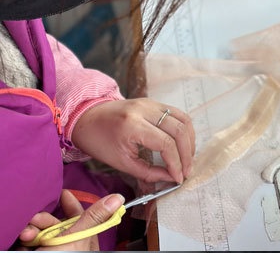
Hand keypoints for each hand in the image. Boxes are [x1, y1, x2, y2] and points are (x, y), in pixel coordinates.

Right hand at [17, 189, 124, 250]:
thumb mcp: (77, 237)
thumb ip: (94, 217)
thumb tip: (118, 198)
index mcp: (85, 243)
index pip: (82, 219)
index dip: (73, 206)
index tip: (63, 194)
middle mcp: (69, 247)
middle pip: (59, 225)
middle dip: (46, 219)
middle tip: (36, 219)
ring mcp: (53, 250)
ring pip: (43, 232)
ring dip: (33, 229)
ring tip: (27, 233)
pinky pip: (32, 241)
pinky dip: (27, 239)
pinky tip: (24, 240)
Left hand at [71, 98, 194, 183]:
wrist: (87, 117)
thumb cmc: (100, 142)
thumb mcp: (120, 162)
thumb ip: (147, 172)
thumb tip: (170, 178)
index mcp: (133, 125)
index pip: (165, 143)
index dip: (176, 162)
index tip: (178, 178)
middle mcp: (146, 110)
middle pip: (179, 129)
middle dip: (187, 153)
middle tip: (187, 171)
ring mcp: (152, 103)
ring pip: (183, 119)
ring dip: (190, 140)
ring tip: (187, 159)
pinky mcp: (155, 102)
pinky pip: (177, 114)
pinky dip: (184, 130)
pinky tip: (183, 144)